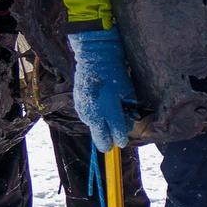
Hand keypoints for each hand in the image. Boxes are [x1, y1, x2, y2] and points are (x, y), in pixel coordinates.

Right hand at [70, 27, 140, 148]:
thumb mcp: (127, 93)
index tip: (122, 142)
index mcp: (111, 111)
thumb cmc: (115, 75)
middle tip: (110, 145)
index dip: (121, 139)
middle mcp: (96, 114)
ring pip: (93, 129)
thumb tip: (126, 127)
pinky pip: (87, 119)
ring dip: (99, 130)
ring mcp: (85, 111)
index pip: (117, 133)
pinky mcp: (78, 106)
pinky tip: (98, 114)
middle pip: (101, 139)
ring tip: (106, 124)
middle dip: (107, 143)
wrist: (95, 60)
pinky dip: (93, 120)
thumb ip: (127, 111)